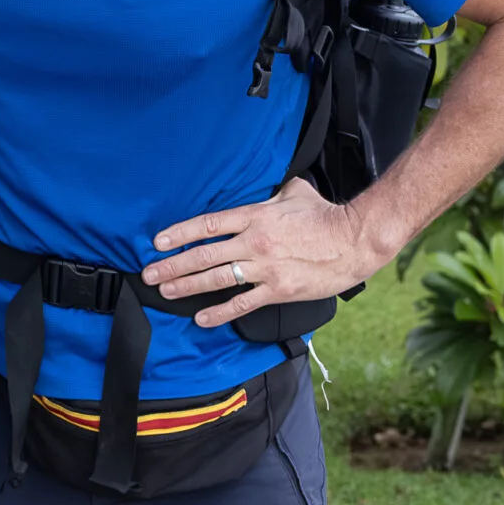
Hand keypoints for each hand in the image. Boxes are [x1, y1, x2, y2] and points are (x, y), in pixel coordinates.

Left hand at [143, 179, 381, 328]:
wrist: (353, 241)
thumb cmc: (325, 216)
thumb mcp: (296, 193)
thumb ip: (274, 192)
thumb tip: (270, 186)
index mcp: (255, 216)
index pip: (208, 224)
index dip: (179, 233)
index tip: (158, 242)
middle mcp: (254, 242)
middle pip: (204, 255)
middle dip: (172, 265)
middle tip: (150, 274)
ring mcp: (264, 268)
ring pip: (216, 279)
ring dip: (187, 287)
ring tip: (166, 292)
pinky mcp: (277, 290)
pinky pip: (242, 304)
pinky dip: (219, 313)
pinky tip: (201, 318)